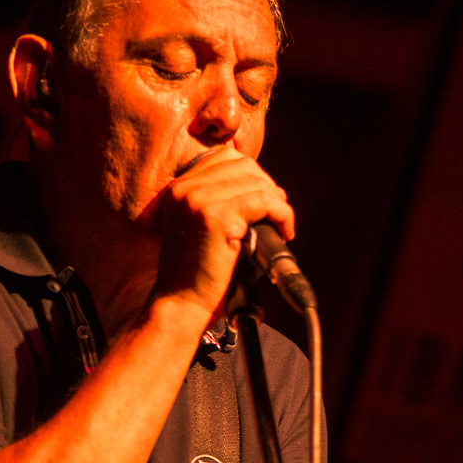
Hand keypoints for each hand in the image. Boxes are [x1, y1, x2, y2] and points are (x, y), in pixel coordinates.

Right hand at [150, 147, 294, 315]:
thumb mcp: (202, 228)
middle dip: (268, 188)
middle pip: (245, 166)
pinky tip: (284, 232)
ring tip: (282, 226)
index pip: (226, 158)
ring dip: (278, 203)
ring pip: (258, 183)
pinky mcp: (217, 217)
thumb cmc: (197, 273)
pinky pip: (265, 202)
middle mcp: (185, 188)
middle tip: (277, 215)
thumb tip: (266, 187)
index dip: (253, 176)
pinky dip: (282, 215)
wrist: (180, 304)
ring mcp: (199, 200)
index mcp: (178, 187)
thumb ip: (221, 202)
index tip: (264, 200)